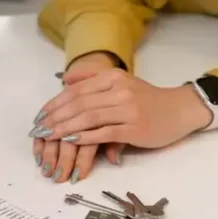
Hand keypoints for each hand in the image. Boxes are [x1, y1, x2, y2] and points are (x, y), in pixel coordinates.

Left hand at [32, 69, 213, 150]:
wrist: (180, 110)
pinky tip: (70, 140)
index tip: (39, 116)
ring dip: (64, 128)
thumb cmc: (147, 100)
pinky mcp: (135, 128)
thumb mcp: (120, 83)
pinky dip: (85, 137)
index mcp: (112, 77)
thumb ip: (92, 80)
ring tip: (48, 136)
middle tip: (37, 130)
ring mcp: (128, 109)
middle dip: (54, 118)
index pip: (75, 91)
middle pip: (78, 104)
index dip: (54, 104)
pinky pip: (104, 133)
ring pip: (88, 118)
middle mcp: (119, 90)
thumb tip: (64, 80)